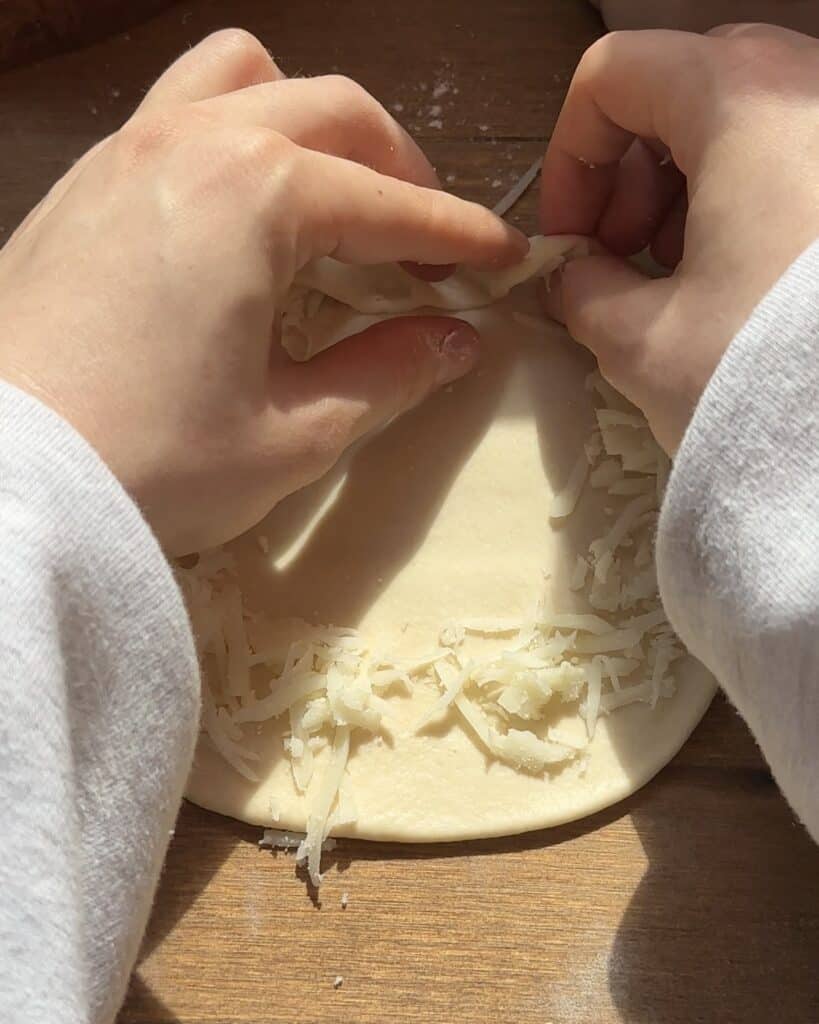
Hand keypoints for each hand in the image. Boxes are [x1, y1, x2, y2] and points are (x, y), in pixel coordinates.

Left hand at [0, 29, 525, 553]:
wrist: (3, 487)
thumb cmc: (148, 463)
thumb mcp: (292, 434)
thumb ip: (387, 374)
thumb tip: (456, 341)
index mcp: (256, 195)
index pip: (391, 203)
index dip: (458, 236)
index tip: (502, 259)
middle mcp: (192, 143)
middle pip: (332, 111)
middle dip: (399, 169)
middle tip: (425, 243)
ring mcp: (126, 150)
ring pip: (246, 80)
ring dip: (310, 125)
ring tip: (333, 199)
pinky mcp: (82, 182)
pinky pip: (177, 112)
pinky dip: (237, 138)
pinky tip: (242, 216)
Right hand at [540, 23, 818, 450]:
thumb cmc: (760, 376)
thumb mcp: (640, 340)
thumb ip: (583, 289)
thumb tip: (575, 273)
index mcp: (743, 102)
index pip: (615, 74)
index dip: (568, 155)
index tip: (569, 237)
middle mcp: (812, 90)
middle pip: (682, 90)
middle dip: (630, 176)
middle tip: (621, 258)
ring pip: (743, 122)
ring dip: (686, 191)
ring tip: (681, 279)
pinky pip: (794, 159)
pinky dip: (747, 203)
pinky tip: (742, 281)